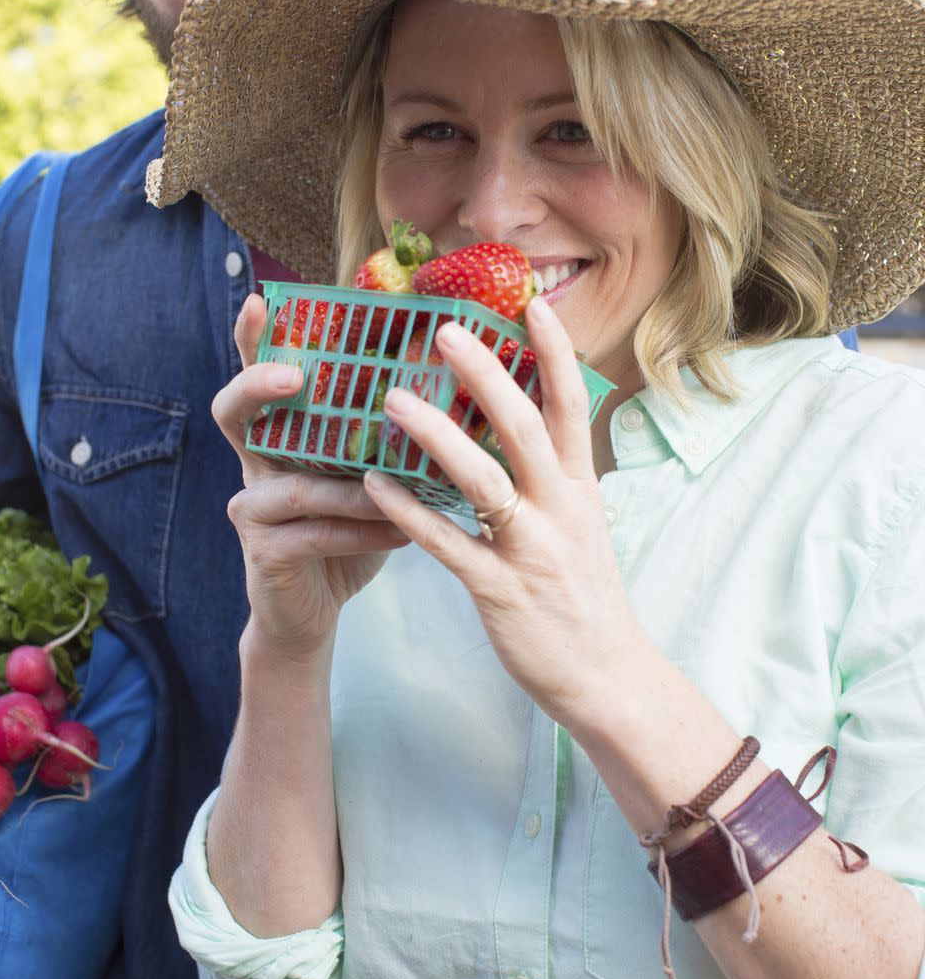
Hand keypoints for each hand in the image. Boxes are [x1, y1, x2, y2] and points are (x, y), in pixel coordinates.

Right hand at [213, 294, 407, 663]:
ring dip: (348, 484)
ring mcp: (253, 509)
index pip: (258, 373)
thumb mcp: (367, 473)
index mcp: (280, 434)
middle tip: (294, 375)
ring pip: (291, 484)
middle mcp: (255, 463)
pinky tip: (401, 534)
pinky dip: (361, 532)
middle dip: (260, 386)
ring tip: (397, 481)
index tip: (259, 299)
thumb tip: (446, 374)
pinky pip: (313, 535)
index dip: (253, 338)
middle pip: (234, 411)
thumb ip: (385, 431)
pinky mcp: (265, 554)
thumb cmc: (347, 530)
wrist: (315, 611)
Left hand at [361, 295, 646, 731]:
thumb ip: (552, 475)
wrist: (605, 676)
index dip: (555, 352)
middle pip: (525, 427)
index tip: (534, 303)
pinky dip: (408, 512)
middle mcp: (560, 509)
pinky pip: (447, 544)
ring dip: (436, 435)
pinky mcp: (498, 591)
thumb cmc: (583, 594)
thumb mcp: (580, 524)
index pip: (573, 405)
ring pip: (483, 480)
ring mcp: (530, 550)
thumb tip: (520, 422)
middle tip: (443, 329)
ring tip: (392, 399)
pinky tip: (372, 484)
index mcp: (580, 487)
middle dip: (486, 374)